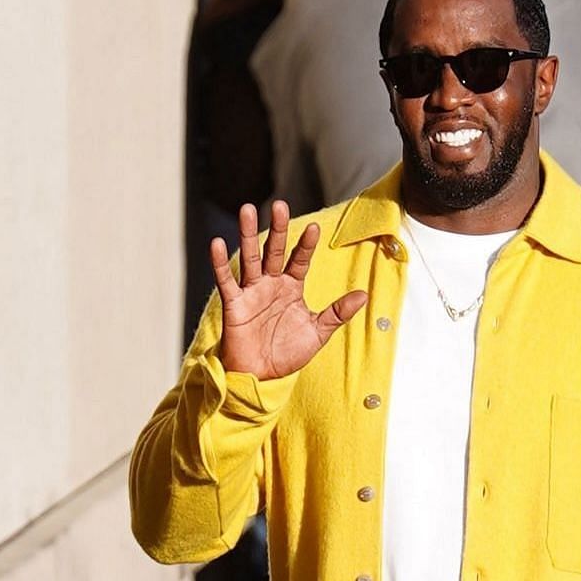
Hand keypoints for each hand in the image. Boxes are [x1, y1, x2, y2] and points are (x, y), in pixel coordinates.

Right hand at [210, 201, 366, 380]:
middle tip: (278, 204)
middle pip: (274, 251)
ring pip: (250, 257)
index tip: (314, 227)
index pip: (300, 260)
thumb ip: (337, 313)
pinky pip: (226, 280)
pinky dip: (220, 263)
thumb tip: (364, 295)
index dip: (306, 245)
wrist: (261, 376)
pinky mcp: (234, 304)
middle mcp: (271, 284)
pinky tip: (216, 242)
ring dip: (248, 234)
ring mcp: (251, 291)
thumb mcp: (317, 333)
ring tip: (246, 210)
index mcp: (291, 287)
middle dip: (277, 229)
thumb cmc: (287, 354)